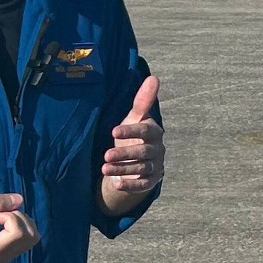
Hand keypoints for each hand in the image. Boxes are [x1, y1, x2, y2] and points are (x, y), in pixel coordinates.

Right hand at [0, 192, 38, 262]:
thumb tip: (20, 199)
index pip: (19, 232)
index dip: (10, 216)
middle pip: (30, 236)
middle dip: (19, 218)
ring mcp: (1, 260)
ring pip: (30, 239)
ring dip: (20, 222)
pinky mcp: (1, 256)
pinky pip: (23, 242)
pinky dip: (18, 228)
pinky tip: (0, 224)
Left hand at [101, 75, 163, 210]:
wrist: (140, 158)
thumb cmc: (135, 134)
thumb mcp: (136, 118)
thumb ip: (143, 100)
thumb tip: (154, 77)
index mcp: (154, 132)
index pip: (145, 131)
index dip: (130, 131)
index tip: (113, 131)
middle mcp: (157, 149)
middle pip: (143, 152)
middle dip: (125, 154)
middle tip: (106, 155)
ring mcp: (155, 165)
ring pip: (141, 168)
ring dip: (123, 169)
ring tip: (104, 168)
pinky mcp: (151, 180)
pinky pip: (143, 184)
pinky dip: (131, 185)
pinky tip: (116, 185)